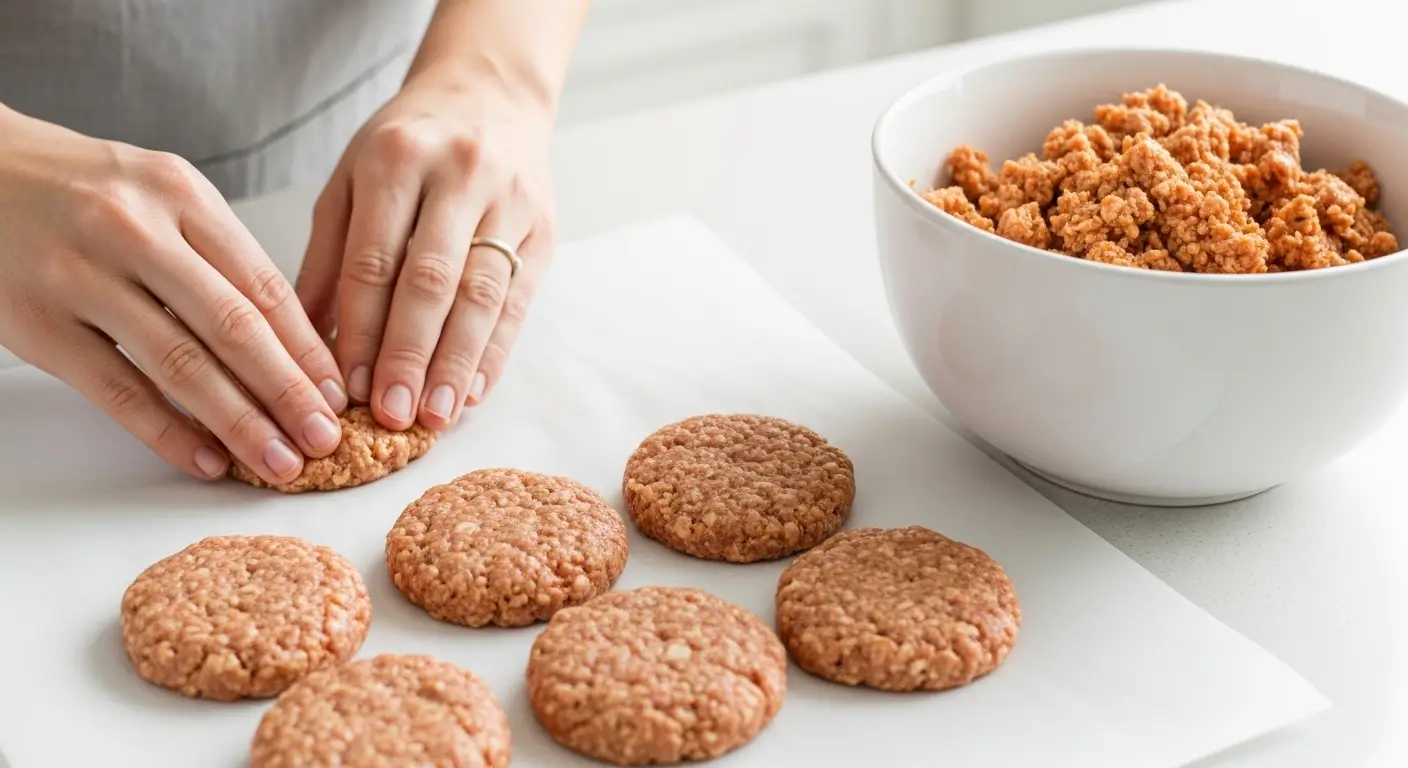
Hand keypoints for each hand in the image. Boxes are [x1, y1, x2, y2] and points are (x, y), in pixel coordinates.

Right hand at [0, 107, 347, 483]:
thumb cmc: (81, 190)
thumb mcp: (160, 193)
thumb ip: (218, 254)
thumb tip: (293, 339)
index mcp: (181, 195)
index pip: (263, 283)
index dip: (308, 347)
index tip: (338, 392)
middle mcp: (136, 230)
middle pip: (233, 327)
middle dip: (288, 391)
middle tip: (326, 439)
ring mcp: (82, 277)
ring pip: (180, 364)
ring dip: (238, 423)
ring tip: (280, 462)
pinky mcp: (40, 323)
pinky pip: (118, 389)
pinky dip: (168, 432)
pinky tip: (207, 460)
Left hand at [295, 70, 556, 431]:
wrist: (490, 95)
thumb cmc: (407, 146)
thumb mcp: (351, 180)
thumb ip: (327, 256)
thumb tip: (306, 342)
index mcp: (396, 158)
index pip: (373, 259)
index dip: (361, 329)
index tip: (347, 387)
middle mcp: (458, 174)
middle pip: (431, 280)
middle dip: (409, 354)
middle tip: (391, 414)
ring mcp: (509, 200)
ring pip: (482, 294)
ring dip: (457, 362)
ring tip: (435, 415)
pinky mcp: (544, 228)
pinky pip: (519, 300)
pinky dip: (495, 351)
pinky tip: (474, 391)